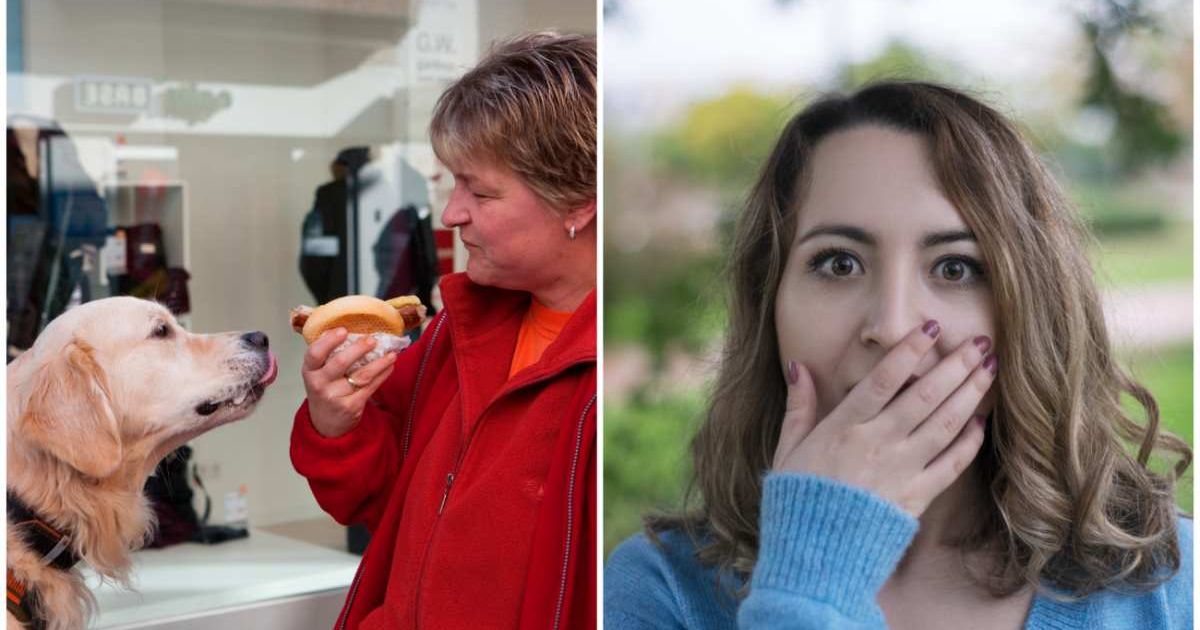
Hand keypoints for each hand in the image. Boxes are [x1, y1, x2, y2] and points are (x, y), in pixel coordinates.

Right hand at [301, 328, 397, 437]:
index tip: (343, 330)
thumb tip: (350, 326)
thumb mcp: (318, 372)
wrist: (325, 423)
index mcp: (310, 370)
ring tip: (391, 353)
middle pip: (340, 363)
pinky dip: (383, 374)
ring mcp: (335, 397)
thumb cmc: (324, 389)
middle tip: (373, 340)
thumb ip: (328, 353)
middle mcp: (319, 384)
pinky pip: (371, 387)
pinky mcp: (351, 406)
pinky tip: (390, 366)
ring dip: (379, 362)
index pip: (314, 353)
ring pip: (361, 375)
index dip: (328, 341)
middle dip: (358, 349)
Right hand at [772, 321, 995, 516]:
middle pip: (923, 396)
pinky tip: (980, 423)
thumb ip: (798, 407)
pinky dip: (969, 442)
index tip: (930, 328)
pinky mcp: (916, 498)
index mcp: (843, 429)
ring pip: (944, 425)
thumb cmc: (797, 501)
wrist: (815, 558)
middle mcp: (877, 445)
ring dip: (970, 395)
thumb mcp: (787, 450)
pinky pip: (951, 466)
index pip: (882, 380)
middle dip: (954, 366)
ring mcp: (900, 472)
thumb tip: (799, 367)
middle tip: (979, 343)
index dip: (908, 351)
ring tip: (989, 370)